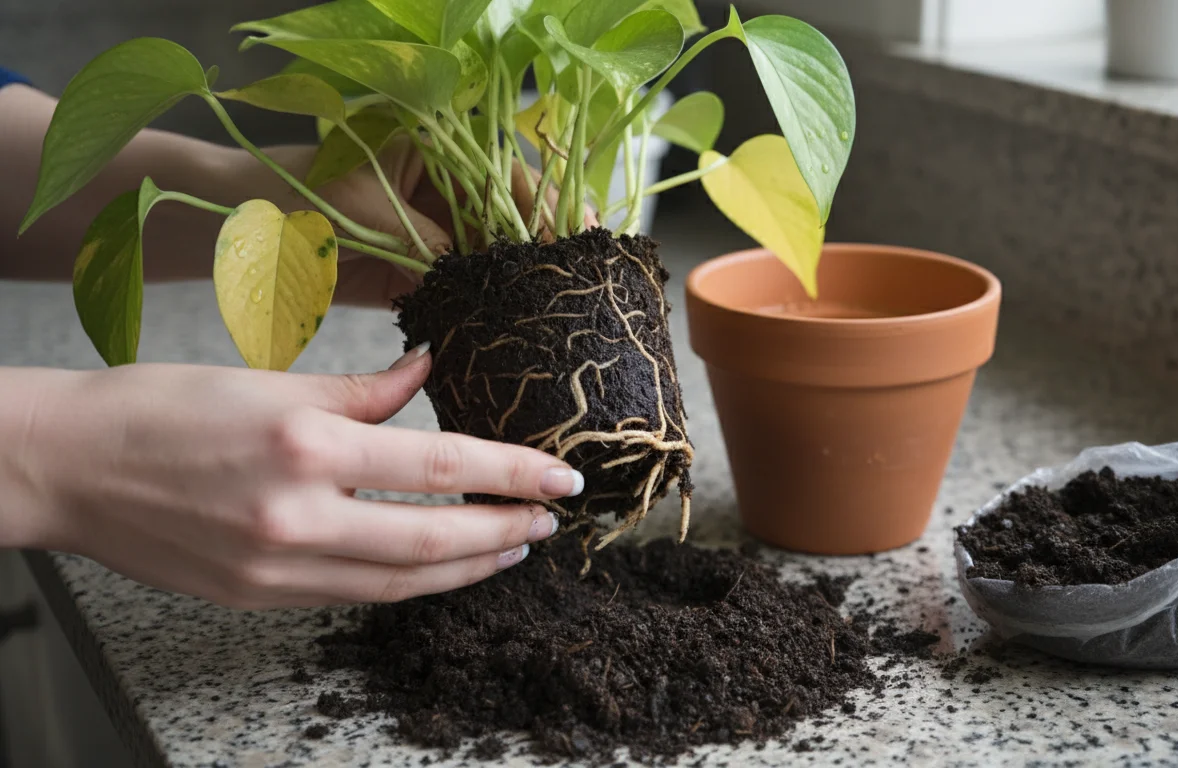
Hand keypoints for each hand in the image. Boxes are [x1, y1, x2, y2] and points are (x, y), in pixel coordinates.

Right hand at [1, 346, 584, 608]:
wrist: (66, 467)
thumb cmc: (159, 407)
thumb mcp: (267, 378)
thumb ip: (361, 389)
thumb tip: (427, 373)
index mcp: (305, 445)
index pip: (440, 467)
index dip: (512, 475)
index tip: (561, 479)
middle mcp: (297, 516)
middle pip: (433, 541)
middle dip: (504, 532)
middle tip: (549, 520)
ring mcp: (277, 568)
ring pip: (400, 582)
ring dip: (467, 569)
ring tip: (510, 547)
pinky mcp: (259, 598)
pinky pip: (355, 596)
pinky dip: (408, 585)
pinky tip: (438, 569)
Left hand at [257, 141, 598, 308]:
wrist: (232, 232)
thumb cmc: (291, 196)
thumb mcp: (368, 215)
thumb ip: (430, 245)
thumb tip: (486, 277)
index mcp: (436, 149)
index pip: (508, 175)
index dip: (548, 205)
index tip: (578, 234)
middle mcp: (442, 189)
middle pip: (510, 218)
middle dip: (540, 248)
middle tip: (574, 279)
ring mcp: (430, 231)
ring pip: (490, 257)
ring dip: (515, 281)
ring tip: (550, 307)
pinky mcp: (414, 271)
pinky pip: (460, 287)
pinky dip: (480, 305)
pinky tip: (507, 322)